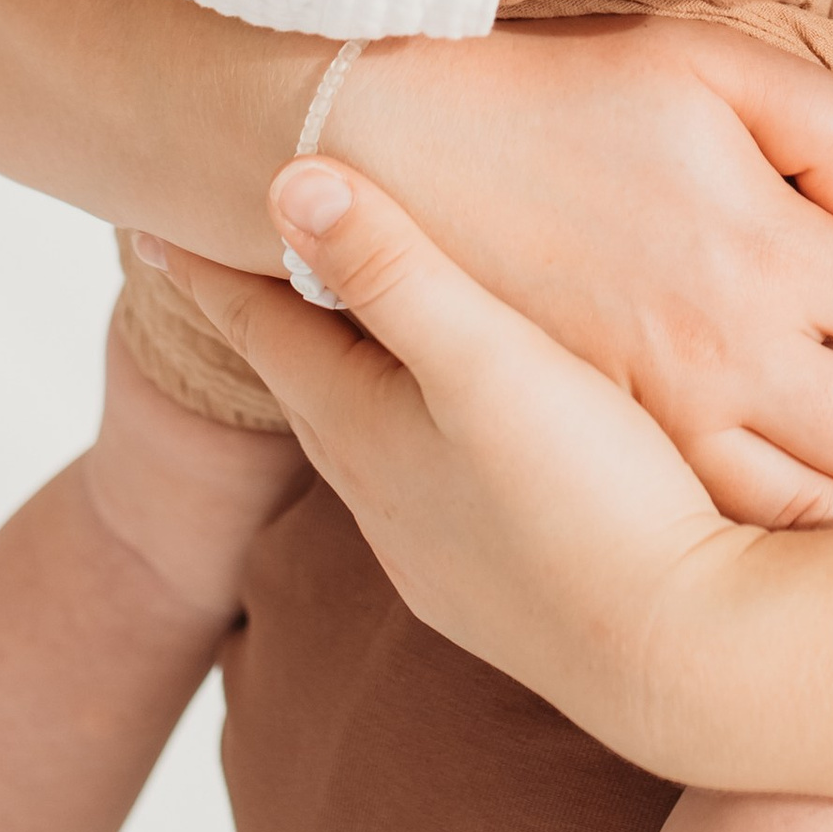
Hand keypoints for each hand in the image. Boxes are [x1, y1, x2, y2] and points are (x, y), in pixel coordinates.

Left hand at [160, 162, 755, 776]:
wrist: (685, 655)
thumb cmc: (589, 494)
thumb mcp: (486, 361)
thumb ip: (394, 268)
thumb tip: (288, 176)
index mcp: (364, 428)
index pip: (261, 329)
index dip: (209, 272)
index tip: (147, 226)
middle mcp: (382, 496)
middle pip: (305, 382)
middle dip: (270, 316)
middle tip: (235, 260)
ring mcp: (437, 551)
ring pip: (370, 438)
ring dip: (347, 377)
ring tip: (342, 333)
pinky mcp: (498, 585)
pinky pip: (428, 486)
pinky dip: (416, 433)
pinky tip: (457, 437)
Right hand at [330, 11, 832, 522]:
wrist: (407, 158)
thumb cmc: (566, 97)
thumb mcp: (706, 60)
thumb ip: (820, 120)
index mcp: (765, 248)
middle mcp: (729, 350)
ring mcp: (666, 417)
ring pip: (820, 507)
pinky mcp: (610, 449)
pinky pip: (727, 524)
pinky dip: (801, 557)